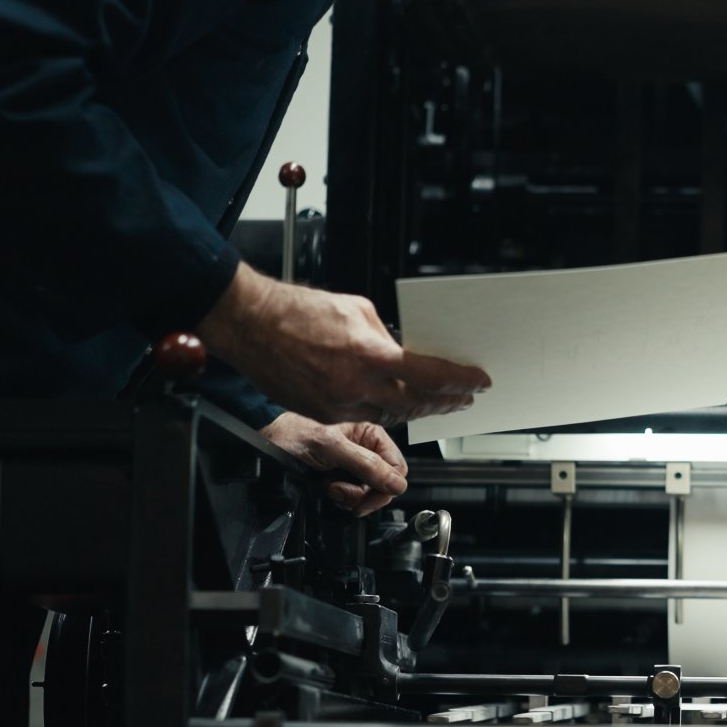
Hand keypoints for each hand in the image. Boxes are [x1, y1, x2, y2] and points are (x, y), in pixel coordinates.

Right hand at [198, 265, 489, 424]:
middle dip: (445, 402)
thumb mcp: (357, 309)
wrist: (248, 324)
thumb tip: (405, 350)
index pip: (430, 376)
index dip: (460, 382)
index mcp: (368, 355)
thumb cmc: (296, 310)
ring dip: (415, 409)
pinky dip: (383, 409)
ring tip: (434, 401)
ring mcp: (337, 405)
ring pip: (390, 416)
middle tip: (463, 398)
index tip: (477, 382)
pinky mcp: (322, 414)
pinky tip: (392, 400)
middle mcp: (354, 386)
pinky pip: (362, 416)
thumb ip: (386, 335)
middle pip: (416, 405)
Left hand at [260, 413, 409, 516]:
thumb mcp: (332, 447)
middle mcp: (365, 448)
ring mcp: (353, 465)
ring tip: (330, 488)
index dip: (385, 486)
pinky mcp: (340, 477)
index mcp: (371, 434)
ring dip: (350, 497)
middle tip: (342, 493)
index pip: (396, 467)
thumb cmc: (293, 432)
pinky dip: (341, 498)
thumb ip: (367, 465)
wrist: (266, 441)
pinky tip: (327, 489)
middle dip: (364, 494)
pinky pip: (353, 496)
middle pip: (384, 483)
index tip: (367, 497)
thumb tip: (396, 483)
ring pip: (369, 492)